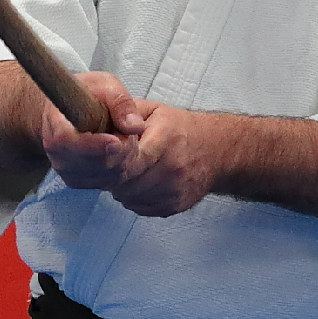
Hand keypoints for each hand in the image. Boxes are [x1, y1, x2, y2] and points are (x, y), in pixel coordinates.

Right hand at [40, 71, 145, 191]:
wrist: (64, 110)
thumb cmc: (85, 94)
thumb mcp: (104, 85)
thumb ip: (120, 102)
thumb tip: (136, 126)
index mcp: (57, 125)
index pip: (69, 142)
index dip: (94, 145)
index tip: (116, 141)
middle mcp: (56, 153)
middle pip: (95, 163)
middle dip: (122, 150)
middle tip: (128, 131)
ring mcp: (65, 170)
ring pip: (105, 176)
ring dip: (124, 160)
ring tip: (123, 138)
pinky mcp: (76, 180)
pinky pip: (107, 183)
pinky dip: (120, 170)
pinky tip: (119, 152)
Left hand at [103, 102, 224, 216]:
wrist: (217, 150)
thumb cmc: (179, 128)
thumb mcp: (153, 110)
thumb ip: (125, 114)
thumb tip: (100, 123)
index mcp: (165, 139)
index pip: (130, 160)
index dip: (112, 161)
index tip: (104, 157)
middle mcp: (172, 167)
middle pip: (127, 182)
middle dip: (113, 176)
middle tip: (111, 166)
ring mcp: (175, 189)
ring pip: (131, 197)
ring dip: (122, 188)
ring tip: (126, 173)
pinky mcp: (176, 205)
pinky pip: (141, 208)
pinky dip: (134, 198)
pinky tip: (138, 184)